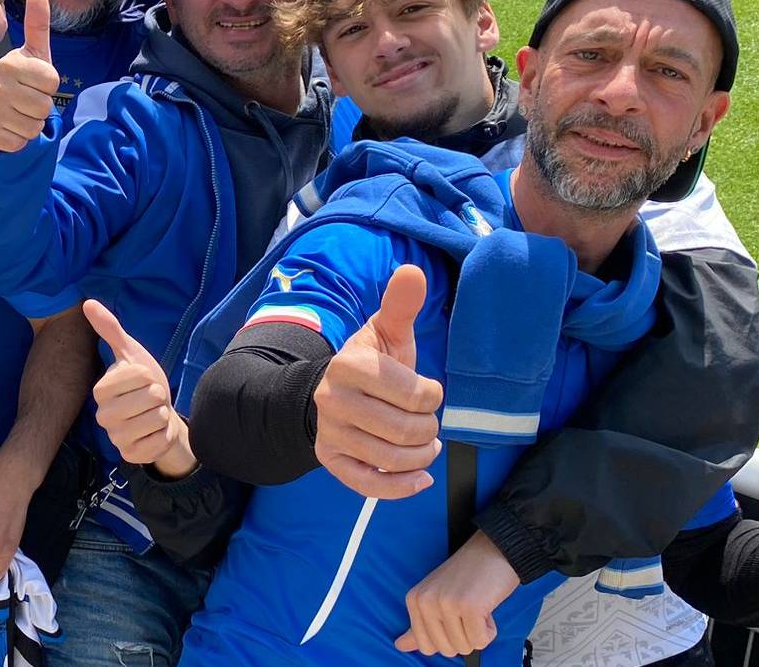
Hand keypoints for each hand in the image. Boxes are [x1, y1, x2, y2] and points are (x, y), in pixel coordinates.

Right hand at [0, 0, 57, 151]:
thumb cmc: (20, 80)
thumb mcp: (32, 54)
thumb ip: (37, 26)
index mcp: (10, 63)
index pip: (52, 81)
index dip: (48, 85)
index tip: (35, 81)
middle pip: (45, 107)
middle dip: (41, 107)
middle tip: (26, 99)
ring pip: (34, 127)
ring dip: (31, 124)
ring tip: (18, 112)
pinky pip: (20, 143)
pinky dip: (18, 138)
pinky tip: (8, 126)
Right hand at [86, 299, 194, 477]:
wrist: (159, 417)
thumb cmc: (144, 384)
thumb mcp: (131, 353)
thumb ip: (110, 329)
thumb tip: (87, 302)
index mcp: (100, 390)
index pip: (138, 374)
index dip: (149, 374)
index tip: (144, 379)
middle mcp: (102, 416)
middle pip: (150, 397)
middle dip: (159, 395)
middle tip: (151, 399)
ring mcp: (115, 438)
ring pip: (156, 419)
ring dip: (163, 414)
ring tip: (153, 414)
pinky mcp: (130, 456)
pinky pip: (158, 442)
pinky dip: (164, 435)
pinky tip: (155, 433)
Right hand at [313, 264, 441, 499]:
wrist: (326, 391)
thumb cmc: (370, 363)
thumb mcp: (385, 332)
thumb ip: (401, 305)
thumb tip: (412, 271)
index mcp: (349, 364)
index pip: (414, 393)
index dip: (431, 396)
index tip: (426, 391)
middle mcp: (333, 400)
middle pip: (406, 430)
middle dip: (428, 429)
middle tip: (426, 421)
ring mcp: (330, 433)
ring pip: (392, 459)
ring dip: (421, 457)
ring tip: (425, 446)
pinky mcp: (330, 461)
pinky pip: (369, 485)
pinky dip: (401, 487)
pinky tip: (419, 478)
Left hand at [395, 530, 512, 656]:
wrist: (493, 550)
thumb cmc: (468, 575)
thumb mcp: (436, 597)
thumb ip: (420, 625)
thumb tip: (399, 646)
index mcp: (414, 600)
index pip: (426, 646)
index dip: (448, 639)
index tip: (455, 618)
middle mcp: (426, 601)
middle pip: (446, 650)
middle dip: (464, 637)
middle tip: (468, 610)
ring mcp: (446, 603)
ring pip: (464, 647)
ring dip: (478, 633)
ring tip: (477, 607)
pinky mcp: (470, 606)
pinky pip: (481, 641)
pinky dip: (489, 631)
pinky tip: (487, 609)